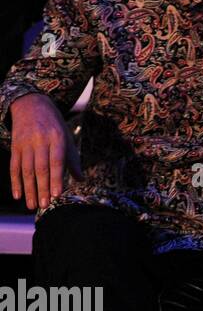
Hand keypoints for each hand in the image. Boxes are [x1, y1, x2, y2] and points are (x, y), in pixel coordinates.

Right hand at [9, 92, 81, 210]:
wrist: (31, 105)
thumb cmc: (54, 125)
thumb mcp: (67, 137)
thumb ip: (72, 159)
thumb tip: (80, 179)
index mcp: (57, 138)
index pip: (57, 161)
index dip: (56, 179)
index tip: (56, 195)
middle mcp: (40, 141)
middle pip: (41, 168)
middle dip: (42, 188)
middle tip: (43, 205)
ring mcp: (26, 143)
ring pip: (26, 170)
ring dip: (29, 189)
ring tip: (32, 205)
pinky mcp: (15, 146)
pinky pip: (14, 166)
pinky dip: (15, 182)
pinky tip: (18, 195)